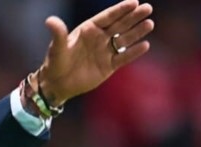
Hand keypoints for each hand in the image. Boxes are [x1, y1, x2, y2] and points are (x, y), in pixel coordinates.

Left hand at [34, 0, 153, 106]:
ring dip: (137, 32)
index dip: (121, 10)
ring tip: (150, 24)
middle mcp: (99, 38)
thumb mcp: (56, 48)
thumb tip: (50, 21)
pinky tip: (145, 45)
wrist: (58, 84)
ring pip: (124, 39)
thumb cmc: (55, 63)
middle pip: (120, 24)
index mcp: (88, 29)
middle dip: (134, 17)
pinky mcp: (109, 66)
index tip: (134, 2)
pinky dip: (134, 52)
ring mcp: (105, 51)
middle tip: (148, 8)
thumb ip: (58, 34)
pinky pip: (124, 57)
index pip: (107, 17)